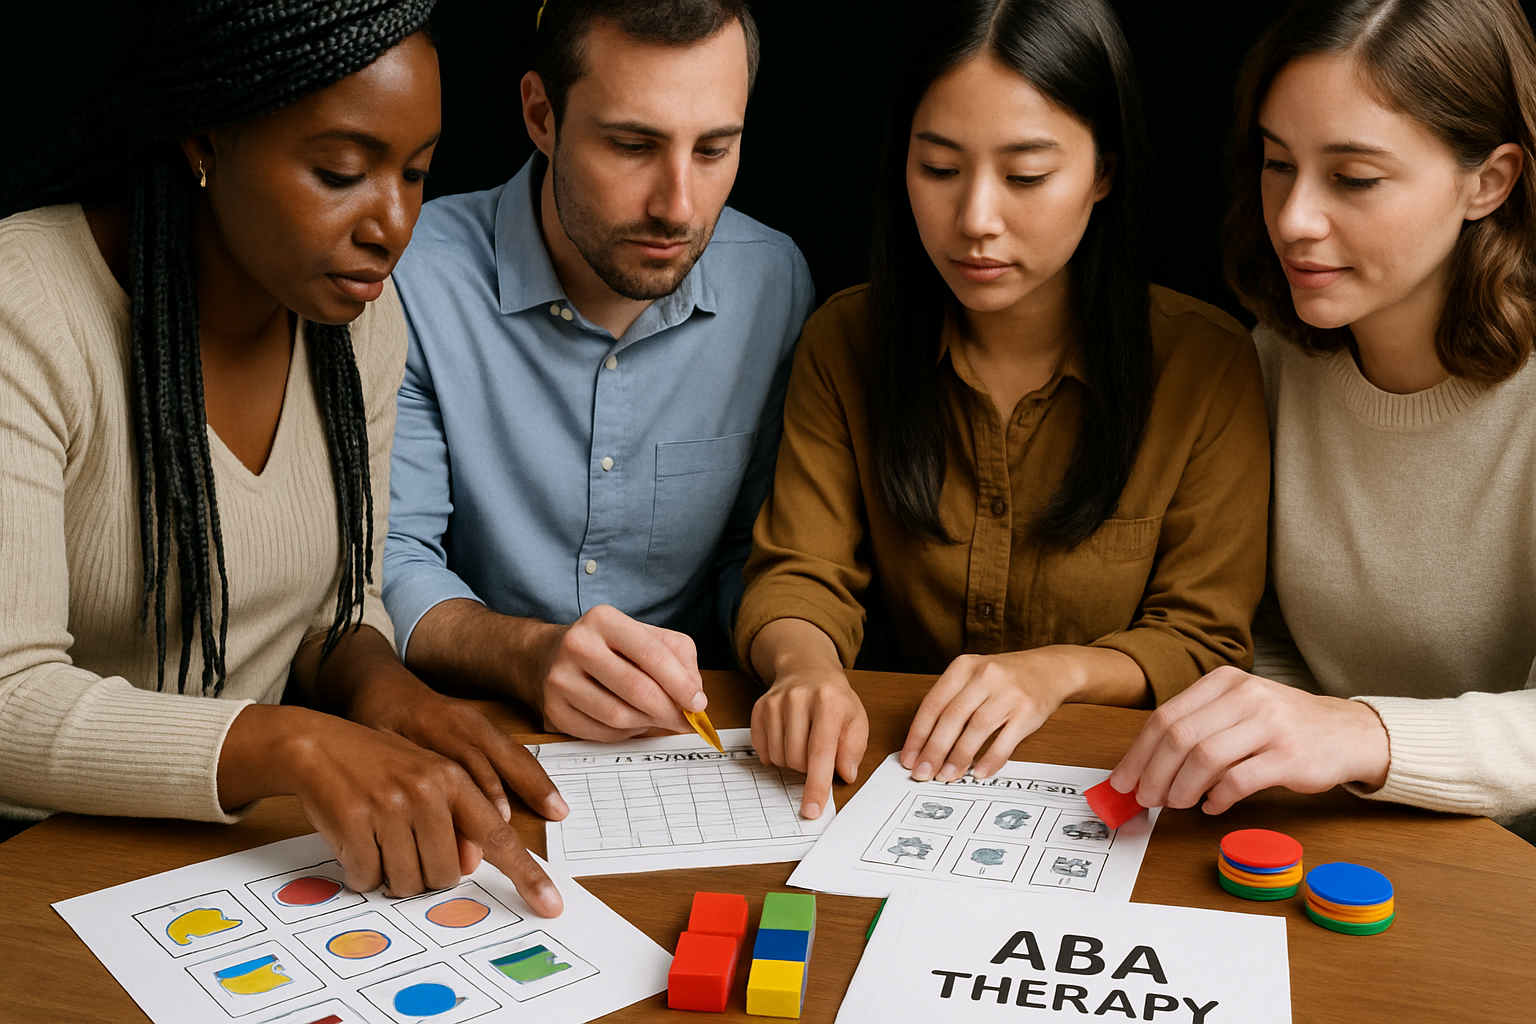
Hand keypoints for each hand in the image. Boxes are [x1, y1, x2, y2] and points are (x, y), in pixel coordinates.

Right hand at [219, 705, 564, 915]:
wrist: (318, 744)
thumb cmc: (378, 768)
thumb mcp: (426, 780)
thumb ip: (455, 819)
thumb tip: (470, 865)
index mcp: (453, 780)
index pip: (499, 836)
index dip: (526, 874)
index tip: (549, 905)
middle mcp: (427, 790)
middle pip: (446, 874)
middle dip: (424, 875)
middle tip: (403, 847)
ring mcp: (391, 805)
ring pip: (406, 881)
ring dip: (390, 875)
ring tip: (378, 839)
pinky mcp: (355, 820)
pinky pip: (367, 877)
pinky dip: (360, 871)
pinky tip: (354, 841)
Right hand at [531, 605, 704, 740]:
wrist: (549, 655)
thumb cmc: (608, 647)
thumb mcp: (645, 636)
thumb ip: (678, 658)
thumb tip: (695, 697)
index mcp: (604, 620)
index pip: (652, 655)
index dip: (681, 684)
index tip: (699, 703)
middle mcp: (578, 645)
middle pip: (637, 689)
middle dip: (669, 711)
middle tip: (685, 721)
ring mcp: (560, 679)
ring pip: (619, 716)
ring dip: (648, 724)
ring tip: (656, 717)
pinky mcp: (554, 709)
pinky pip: (602, 734)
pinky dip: (626, 734)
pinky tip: (631, 722)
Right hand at [751, 665, 867, 819]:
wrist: (807, 670)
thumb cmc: (834, 700)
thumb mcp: (856, 720)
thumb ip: (853, 749)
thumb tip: (844, 775)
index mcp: (828, 701)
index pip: (821, 752)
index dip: (816, 785)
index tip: (812, 810)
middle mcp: (798, 699)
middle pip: (797, 759)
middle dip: (809, 768)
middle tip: (818, 753)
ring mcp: (775, 703)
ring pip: (778, 758)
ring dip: (792, 762)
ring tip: (804, 743)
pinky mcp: (759, 709)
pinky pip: (763, 751)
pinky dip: (775, 754)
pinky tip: (787, 738)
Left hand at [901, 651, 1074, 782]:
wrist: (1050, 669)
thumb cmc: (1004, 678)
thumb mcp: (973, 676)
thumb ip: (950, 702)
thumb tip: (925, 744)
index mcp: (964, 667)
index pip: (933, 704)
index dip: (918, 734)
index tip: (910, 758)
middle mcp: (985, 676)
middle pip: (952, 718)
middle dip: (934, 750)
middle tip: (924, 773)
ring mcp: (1008, 693)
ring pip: (976, 729)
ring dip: (959, 757)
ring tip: (947, 776)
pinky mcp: (1028, 711)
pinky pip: (1005, 741)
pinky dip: (990, 760)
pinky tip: (978, 772)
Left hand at [1109, 665, 1390, 813]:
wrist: (1347, 732)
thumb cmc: (1282, 725)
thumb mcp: (1238, 710)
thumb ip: (1197, 728)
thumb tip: (1145, 766)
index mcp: (1224, 682)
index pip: (1165, 717)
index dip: (1138, 753)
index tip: (1124, 780)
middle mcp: (1245, 696)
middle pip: (1179, 737)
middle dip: (1153, 774)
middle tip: (1145, 799)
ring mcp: (1270, 724)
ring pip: (1204, 759)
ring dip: (1180, 789)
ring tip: (1175, 804)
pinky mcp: (1289, 756)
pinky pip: (1238, 781)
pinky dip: (1216, 798)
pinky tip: (1212, 807)